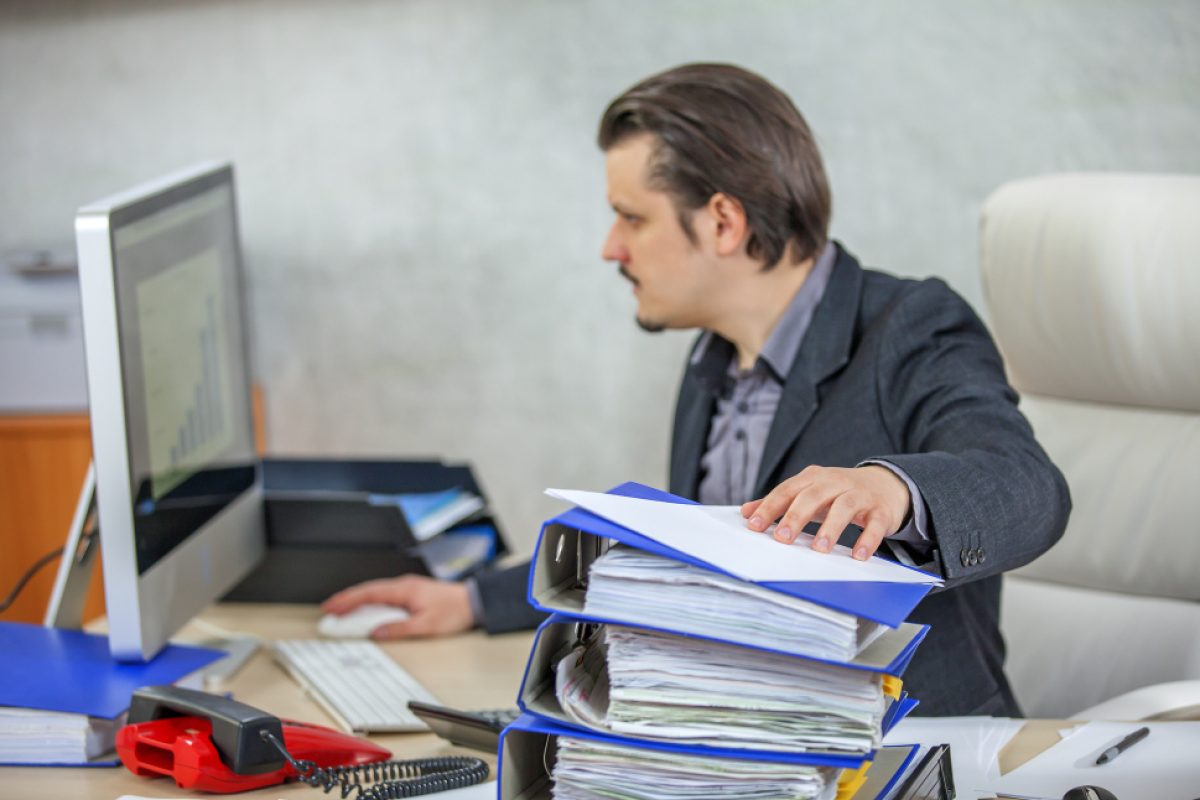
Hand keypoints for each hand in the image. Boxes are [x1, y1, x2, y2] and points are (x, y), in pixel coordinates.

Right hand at [320, 575, 474, 638]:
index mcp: (404, 590)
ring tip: (341, 613)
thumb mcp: (426, 626)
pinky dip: (370, 603)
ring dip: (357, 602)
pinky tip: (365, 611)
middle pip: (368, 591)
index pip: (369, 593)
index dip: (347, 600)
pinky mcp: (410, 594)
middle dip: (346, 601)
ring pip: (375, 593)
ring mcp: (406, 589)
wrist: (473, 602)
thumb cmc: (454, 610)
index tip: (331, 607)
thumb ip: (399, 629)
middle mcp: (403, 586)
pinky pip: (384, 597)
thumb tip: (376, 633)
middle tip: (329, 611)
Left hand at [741, 465, 910, 560]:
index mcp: (813, 478)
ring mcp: (860, 495)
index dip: (770, 507)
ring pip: (844, 507)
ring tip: (819, 549)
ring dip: (831, 528)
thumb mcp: (808, 493)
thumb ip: (778, 502)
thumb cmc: (838, 492)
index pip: (787, 490)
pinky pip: (875, 524)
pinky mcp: (880, 510)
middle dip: (795, 516)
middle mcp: (835, 482)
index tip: (754, 525)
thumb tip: (746, 512)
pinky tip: (858, 555)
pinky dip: (868, 539)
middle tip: (782, 538)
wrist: (885, 484)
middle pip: (813, 496)